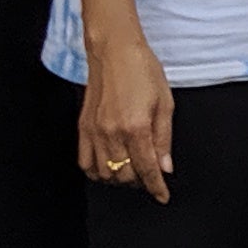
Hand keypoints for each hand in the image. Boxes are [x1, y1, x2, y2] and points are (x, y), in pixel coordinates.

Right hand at [76, 39, 174, 204]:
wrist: (114, 51)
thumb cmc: (144, 71)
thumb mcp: (165, 103)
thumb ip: (164, 139)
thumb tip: (165, 167)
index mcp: (136, 127)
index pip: (147, 169)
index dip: (156, 187)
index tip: (163, 196)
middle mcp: (112, 133)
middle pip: (125, 175)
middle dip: (140, 182)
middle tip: (151, 177)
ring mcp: (94, 132)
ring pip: (104, 173)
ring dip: (120, 178)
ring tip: (132, 171)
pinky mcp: (82, 128)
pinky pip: (84, 162)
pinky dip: (97, 172)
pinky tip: (109, 167)